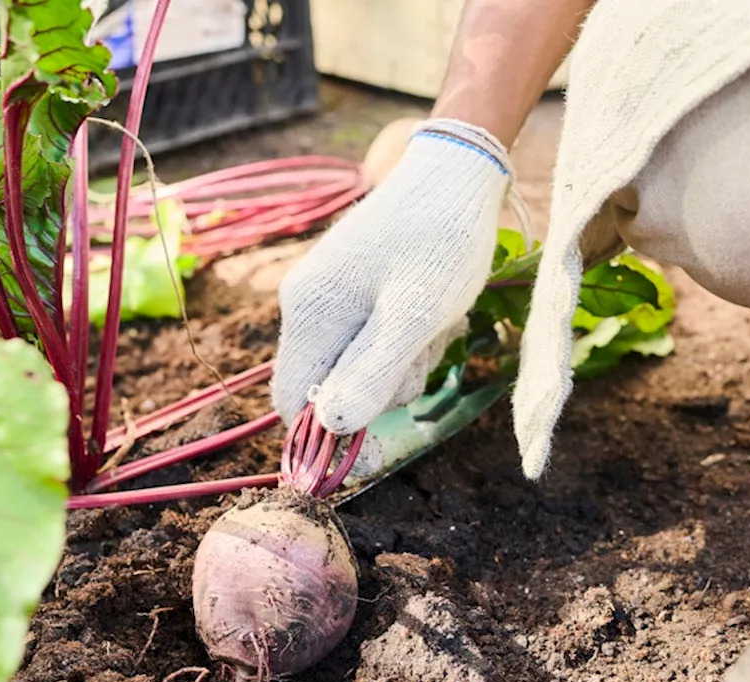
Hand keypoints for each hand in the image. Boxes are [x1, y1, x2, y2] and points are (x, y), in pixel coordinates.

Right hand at [271, 118, 512, 434]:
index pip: (292, 402)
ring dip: (400, 360)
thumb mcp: (413, 317)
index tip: (380, 444)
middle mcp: (305, 304)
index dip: (328, 436)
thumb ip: (371, 374)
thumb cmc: (439, 241)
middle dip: (379, 387)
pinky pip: (372, 337)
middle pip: (329, 386)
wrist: (457, 169)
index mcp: (308, 313)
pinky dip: (405, 336)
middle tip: (424, 350)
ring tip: (434, 321)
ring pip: (356, 364)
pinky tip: (431, 308)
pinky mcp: (354, 286)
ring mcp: (329, 294)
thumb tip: (331, 427)